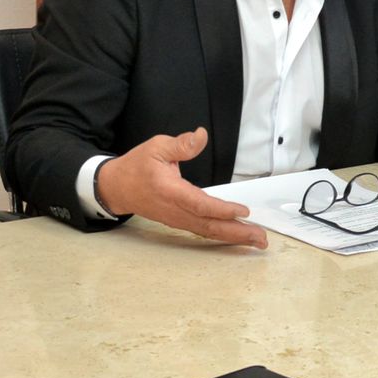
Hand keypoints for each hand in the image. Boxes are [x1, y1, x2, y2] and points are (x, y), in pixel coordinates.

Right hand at [97, 128, 266, 247]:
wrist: (117, 188)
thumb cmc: (137, 167)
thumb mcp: (156, 147)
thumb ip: (180, 144)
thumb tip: (200, 136)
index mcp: (170, 191)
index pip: (200, 204)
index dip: (222, 210)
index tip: (243, 211)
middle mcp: (175, 210)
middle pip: (209, 225)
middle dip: (237, 233)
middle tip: (260, 238)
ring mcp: (177, 219)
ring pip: (208, 231)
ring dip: (234, 238)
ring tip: (256, 241)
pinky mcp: (179, 222)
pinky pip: (203, 231)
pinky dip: (222, 236)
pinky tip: (237, 236)